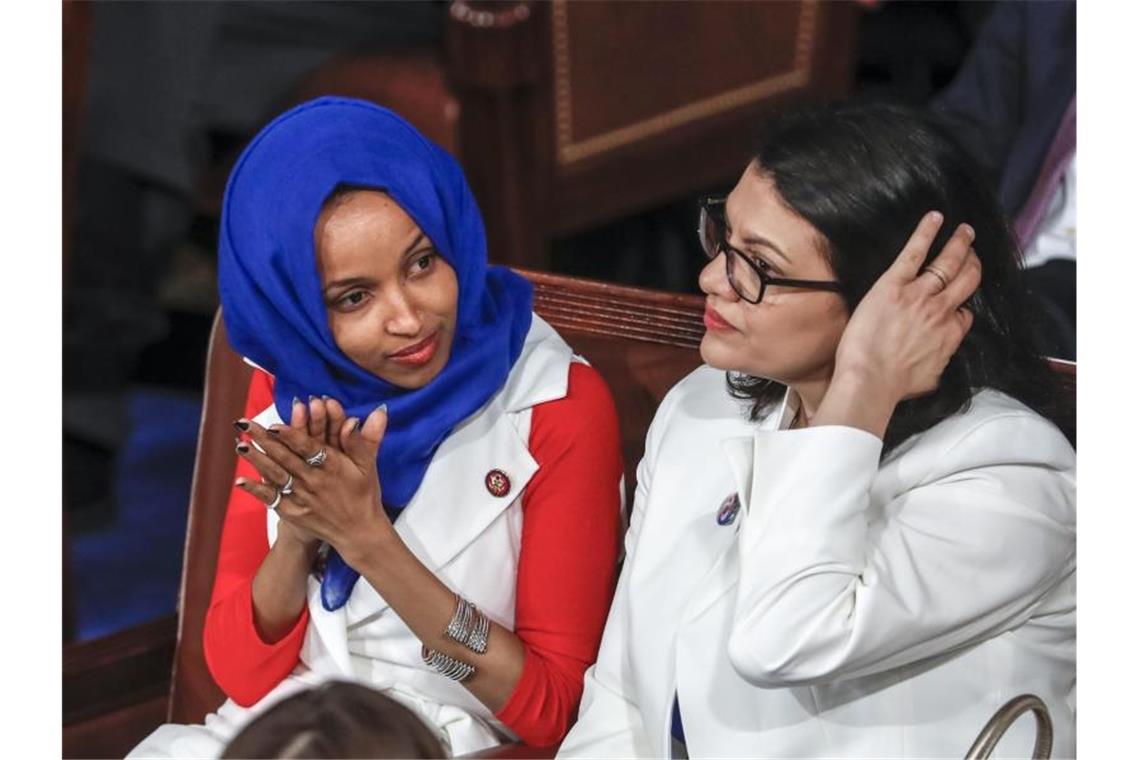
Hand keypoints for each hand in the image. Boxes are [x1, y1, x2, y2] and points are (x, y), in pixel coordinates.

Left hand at [235, 401, 391, 561]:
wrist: (359, 533)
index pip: (309, 448)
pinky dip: (256, 490)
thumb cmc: (364, 494)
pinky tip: (240, 480)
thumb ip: (367, 438)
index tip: (274, 425)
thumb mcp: (368, 465)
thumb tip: (378, 412)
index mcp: (333, 467)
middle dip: (263, 440)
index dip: (291, 436)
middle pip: (285, 458)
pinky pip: (272, 499)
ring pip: (276, 476)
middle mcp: (315, 482)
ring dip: (257, 460)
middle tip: (244, 424)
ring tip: (240, 445)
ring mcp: (303, 498)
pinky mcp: (294, 512)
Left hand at [832, 211, 979, 405]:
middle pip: (967, 279)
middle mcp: (941, 311)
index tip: (957, 304)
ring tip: (965, 231)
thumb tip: (938, 360)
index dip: (961, 307)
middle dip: (973, 262)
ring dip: (959, 243)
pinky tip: (935, 217)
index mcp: (950, 334)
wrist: (870, 381)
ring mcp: (919, 295)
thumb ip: (939, 362)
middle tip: (973, 251)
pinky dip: (927, 232)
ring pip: (949, 262)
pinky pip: (915, 252)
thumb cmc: (894, 387)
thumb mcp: (930, 380)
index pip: (965, 314)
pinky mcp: (894, 285)